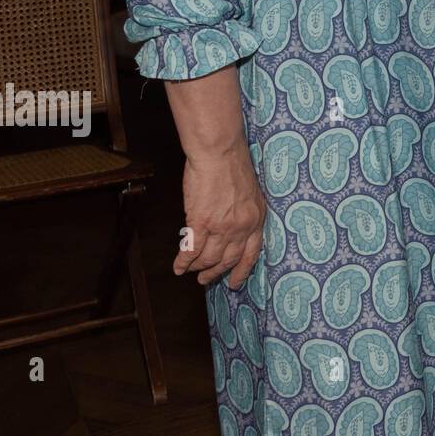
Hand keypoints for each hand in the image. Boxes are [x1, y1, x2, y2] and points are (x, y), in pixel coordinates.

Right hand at [175, 140, 266, 286]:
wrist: (220, 152)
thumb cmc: (233, 165)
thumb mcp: (250, 192)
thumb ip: (244, 213)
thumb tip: (232, 228)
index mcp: (256, 218)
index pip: (251, 253)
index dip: (241, 271)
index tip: (234, 283)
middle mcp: (242, 227)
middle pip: (228, 259)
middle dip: (216, 272)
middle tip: (206, 279)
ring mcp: (222, 227)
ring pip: (208, 258)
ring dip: (198, 267)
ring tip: (191, 271)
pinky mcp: (202, 222)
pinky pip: (191, 250)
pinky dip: (183, 261)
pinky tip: (178, 267)